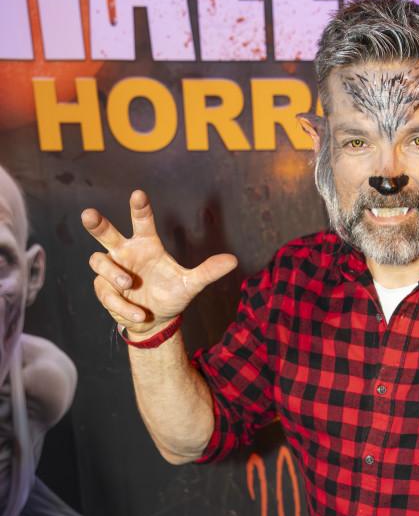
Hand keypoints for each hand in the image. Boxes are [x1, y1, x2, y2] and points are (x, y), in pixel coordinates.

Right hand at [81, 190, 237, 336]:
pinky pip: (108, 293)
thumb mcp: (190, 284)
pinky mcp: (105, 290)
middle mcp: (126, 253)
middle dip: (97, 223)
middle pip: (105, 233)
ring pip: (99, 262)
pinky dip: (123, 305)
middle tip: (89, 214)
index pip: (142, 222)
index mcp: (146, 245)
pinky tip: (140, 314)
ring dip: (114, 273)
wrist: (155, 322)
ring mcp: (112, 271)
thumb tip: (233, 260)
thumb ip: (208, 271)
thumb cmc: (171, 295)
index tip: (139, 194)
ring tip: (130, 284)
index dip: (139, 208)